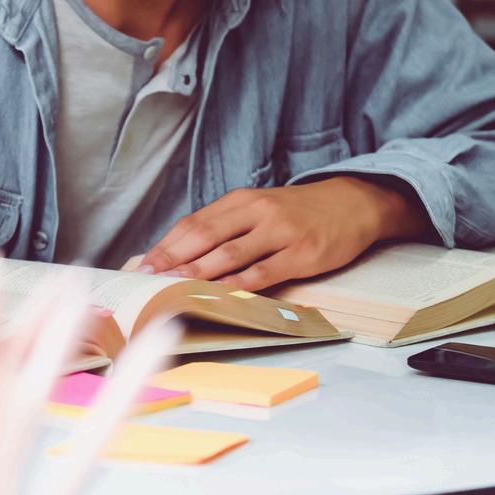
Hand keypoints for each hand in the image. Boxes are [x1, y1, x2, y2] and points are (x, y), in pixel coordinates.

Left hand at [137, 176, 429, 289]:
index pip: (193, 223)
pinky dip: (239, 285)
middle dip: (172, 260)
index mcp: (240, 200)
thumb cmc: (297, 212)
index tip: (141, 266)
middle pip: (205, 236)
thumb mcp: (258, 209)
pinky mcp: (301, 253)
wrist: (352, 203)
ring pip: (230, 254)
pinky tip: (219, 294)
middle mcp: (256, 212)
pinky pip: (264, 272)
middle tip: (147, 280)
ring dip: (198, 272)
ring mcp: (280, 232)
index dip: (165, 245)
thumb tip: (180, 254)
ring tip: (172, 288)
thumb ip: (224, 227)